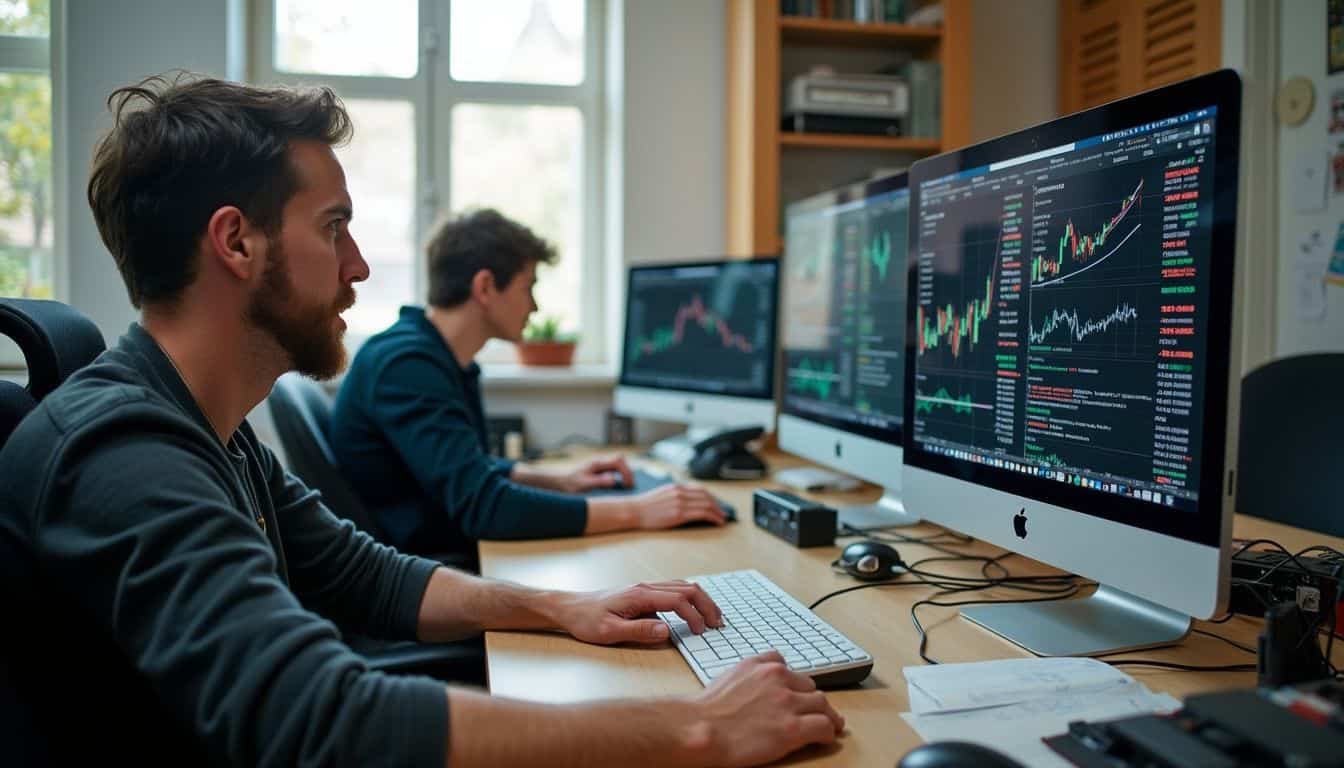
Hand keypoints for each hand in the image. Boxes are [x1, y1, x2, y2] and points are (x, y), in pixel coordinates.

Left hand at [552, 581, 723, 644]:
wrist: (570, 608)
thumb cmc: (587, 620)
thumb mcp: (610, 632)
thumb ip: (639, 630)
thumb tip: (667, 630)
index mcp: (640, 594)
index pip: (678, 600)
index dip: (694, 616)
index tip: (700, 633)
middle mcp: (646, 586)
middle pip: (688, 588)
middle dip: (707, 605)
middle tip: (718, 624)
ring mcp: (646, 587)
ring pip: (684, 586)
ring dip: (702, 600)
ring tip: (713, 618)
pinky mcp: (644, 592)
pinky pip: (675, 590)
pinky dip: (691, 598)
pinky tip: (694, 610)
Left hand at [565, 454, 634, 492]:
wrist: (560, 483)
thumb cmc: (570, 484)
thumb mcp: (584, 485)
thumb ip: (599, 482)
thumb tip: (614, 480)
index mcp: (597, 464)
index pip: (618, 461)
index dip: (627, 472)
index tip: (629, 485)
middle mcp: (600, 463)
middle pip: (621, 461)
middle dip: (628, 473)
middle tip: (630, 487)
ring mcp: (600, 466)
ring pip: (619, 465)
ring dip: (625, 475)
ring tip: (628, 489)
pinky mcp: (600, 472)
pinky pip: (614, 471)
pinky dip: (620, 478)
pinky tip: (620, 489)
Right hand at [630, 483, 725, 528]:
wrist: (633, 511)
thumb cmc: (644, 506)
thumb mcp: (662, 494)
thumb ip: (675, 495)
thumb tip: (687, 502)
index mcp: (676, 487)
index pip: (700, 489)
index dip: (711, 497)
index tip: (716, 504)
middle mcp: (680, 492)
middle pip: (706, 496)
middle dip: (717, 505)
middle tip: (723, 513)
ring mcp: (680, 502)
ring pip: (707, 504)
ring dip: (718, 512)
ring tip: (722, 519)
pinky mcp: (679, 514)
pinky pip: (702, 514)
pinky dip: (713, 517)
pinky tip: (716, 522)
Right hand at [682, 653, 843, 765]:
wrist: (701, 727)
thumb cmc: (707, 709)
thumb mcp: (730, 675)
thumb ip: (750, 672)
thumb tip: (758, 682)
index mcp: (763, 666)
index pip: (789, 668)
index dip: (795, 685)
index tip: (798, 694)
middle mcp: (779, 678)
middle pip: (809, 686)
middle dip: (810, 700)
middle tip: (814, 713)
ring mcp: (788, 702)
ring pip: (823, 703)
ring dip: (827, 715)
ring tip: (830, 725)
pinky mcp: (793, 727)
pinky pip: (824, 726)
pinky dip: (828, 732)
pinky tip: (826, 738)